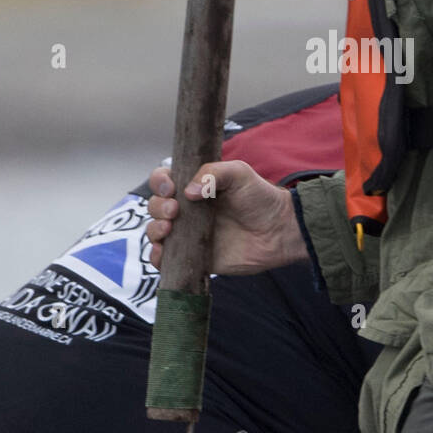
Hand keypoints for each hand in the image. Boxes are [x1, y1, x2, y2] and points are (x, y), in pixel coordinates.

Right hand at [146, 160, 308, 275]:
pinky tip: (162, 252)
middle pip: (155, 206)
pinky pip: (167, 259)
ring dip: (154, 230)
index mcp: (195, 187)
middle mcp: (188, 210)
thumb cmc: (261, 198)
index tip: (170, 188)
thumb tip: (187, 192)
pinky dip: (157, 257)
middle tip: (174, 211)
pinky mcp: (195, 257)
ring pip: (156, 231)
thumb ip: (213, 173)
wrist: (279, 231)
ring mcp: (189, 234)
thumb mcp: (239, 173)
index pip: (164, 181)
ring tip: (169, 229)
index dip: (159, 182)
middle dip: (157, 207)